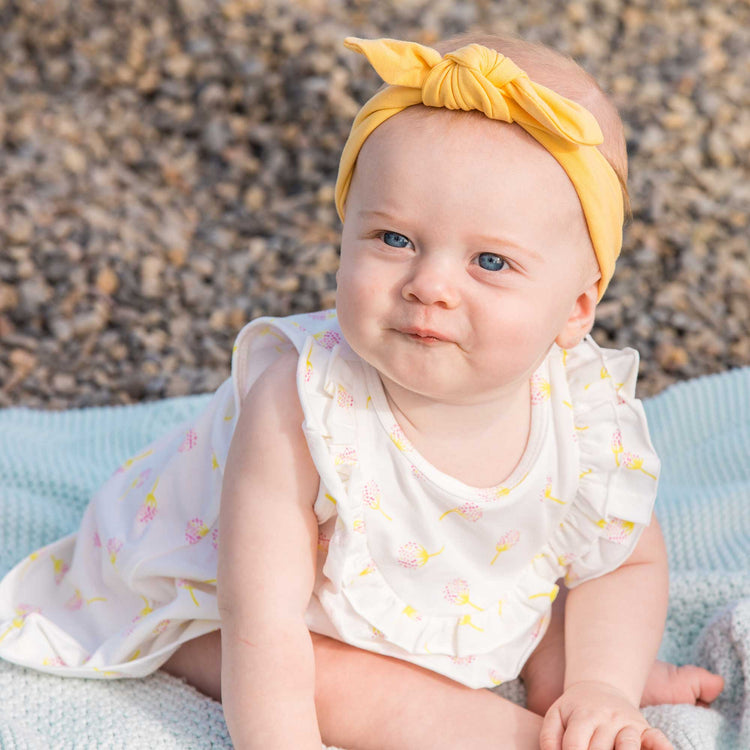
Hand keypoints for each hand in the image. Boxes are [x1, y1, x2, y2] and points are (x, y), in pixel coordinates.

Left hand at [538, 681, 672, 749]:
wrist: (601, 688)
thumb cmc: (575, 710)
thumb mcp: (556, 716)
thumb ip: (549, 737)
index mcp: (583, 716)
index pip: (575, 745)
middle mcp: (607, 719)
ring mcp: (629, 724)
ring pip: (629, 747)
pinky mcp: (647, 730)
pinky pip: (658, 740)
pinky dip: (663, 749)